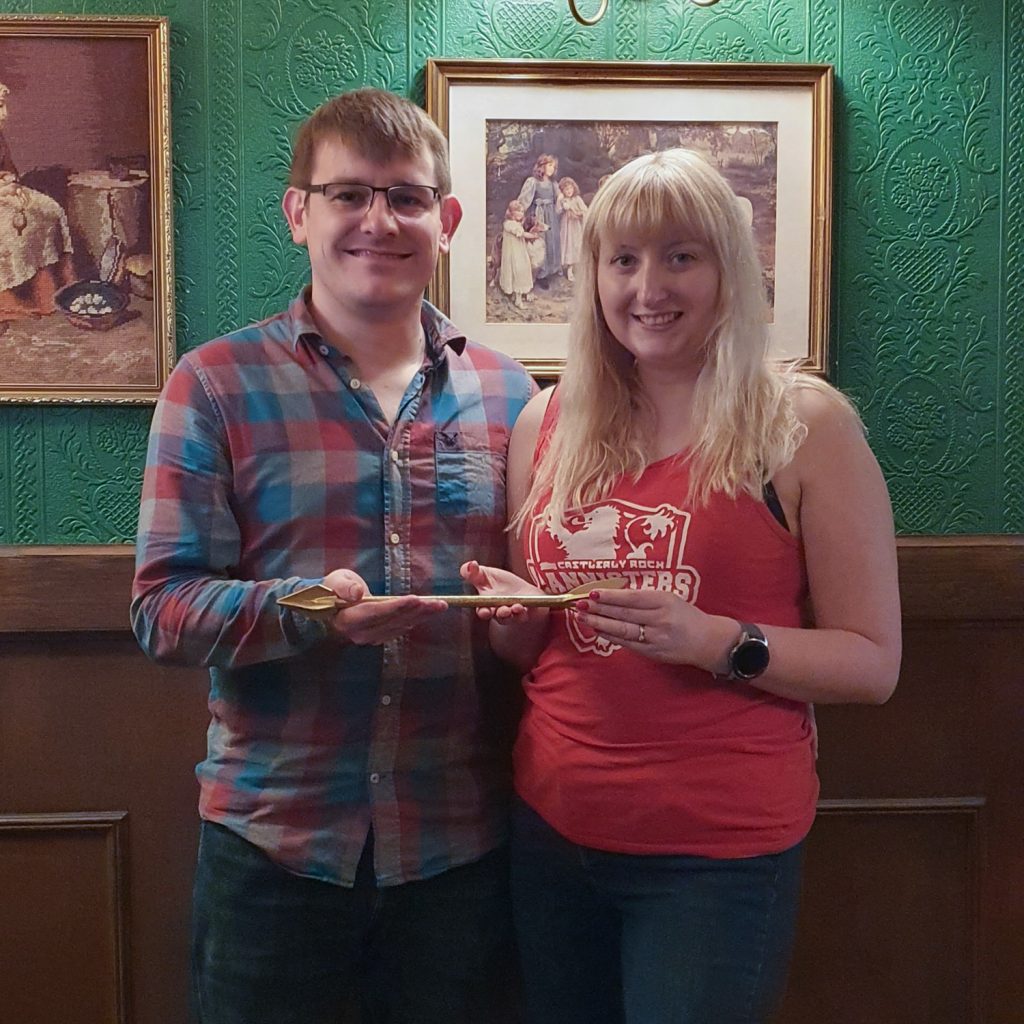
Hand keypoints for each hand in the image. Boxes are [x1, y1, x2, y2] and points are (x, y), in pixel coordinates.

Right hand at [322, 568, 445, 645]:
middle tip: (438, 602)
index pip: (375, 612)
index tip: (415, 598)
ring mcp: (369, 637)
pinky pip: (400, 629)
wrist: (330, 604)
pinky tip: (428, 613)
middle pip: (393, 621)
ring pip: (400, 626)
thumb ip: (344, 586)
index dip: (396, 606)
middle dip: (417, 610)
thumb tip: (357, 593)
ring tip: (439, 606)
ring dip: (421, 616)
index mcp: (347, 618)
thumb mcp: (335, 581)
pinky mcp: (378, 636)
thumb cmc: (333, 588)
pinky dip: (416, 620)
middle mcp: (359, 632)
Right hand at [459, 560, 542, 622]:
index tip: (484, 611)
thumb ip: (474, 572)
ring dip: (510, 613)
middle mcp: (498, 612)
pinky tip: (521, 607)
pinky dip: (522, 612)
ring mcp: (512, 614)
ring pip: (509, 618)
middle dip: (499, 614)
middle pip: (497, 617)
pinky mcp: (525, 614)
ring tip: (514, 607)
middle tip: (501, 610)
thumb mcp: (487, 575)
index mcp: (487, 604)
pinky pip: (523, 616)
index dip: (483, 612)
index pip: (482, 611)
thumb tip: (469, 565)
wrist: (525, 590)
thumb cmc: (503, 584)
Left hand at [573, 586, 730, 669]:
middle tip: (579, 605)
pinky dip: (611, 637)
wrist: (708, 642)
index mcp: (664, 602)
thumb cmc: (686, 616)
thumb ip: (645, 599)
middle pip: (624, 615)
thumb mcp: (670, 599)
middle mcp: (660, 620)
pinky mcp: (653, 653)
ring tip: (583, 618)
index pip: (632, 598)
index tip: (592, 593)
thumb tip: (613, 596)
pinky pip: (627, 644)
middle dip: (599, 610)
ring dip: (600, 624)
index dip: (610, 596)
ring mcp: (656, 639)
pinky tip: (598, 631)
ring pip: (623, 631)